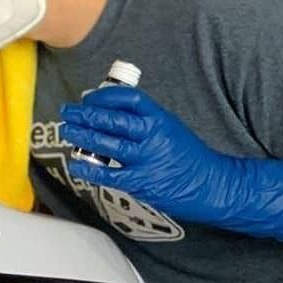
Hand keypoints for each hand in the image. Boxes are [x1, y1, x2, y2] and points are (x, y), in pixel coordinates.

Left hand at [60, 86, 282, 240]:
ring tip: (67, 130)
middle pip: (112, 119)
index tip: (90, 98)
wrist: (214, 185)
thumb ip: (143, 121)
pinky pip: (108, 173)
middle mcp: (152, 136)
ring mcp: (146, 159)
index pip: (128, 99)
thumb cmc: (190, 157)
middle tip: (68, 111)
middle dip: (85, 114)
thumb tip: (109, 111)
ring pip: (106, 144)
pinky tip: (76, 164)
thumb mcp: (170, 128)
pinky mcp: (141, 182)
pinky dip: (88, 168)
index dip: (105, 96)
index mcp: (160, 118)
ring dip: (82, 136)